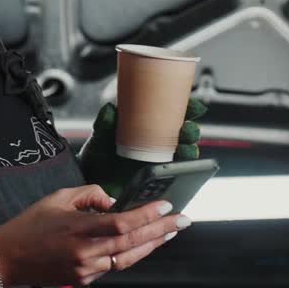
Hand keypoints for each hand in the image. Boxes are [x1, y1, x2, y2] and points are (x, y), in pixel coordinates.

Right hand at [0, 184, 189, 287]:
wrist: (7, 259)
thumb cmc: (31, 224)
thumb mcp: (58, 198)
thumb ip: (89, 195)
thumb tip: (115, 202)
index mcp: (77, 228)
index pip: (121, 224)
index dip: (147, 216)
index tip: (166, 206)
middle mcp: (85, 252)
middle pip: (132, 242)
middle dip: (161, 230)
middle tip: (184, 220)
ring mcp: (85, 269)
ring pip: (128, 258)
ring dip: (153, 244)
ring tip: (172, 232)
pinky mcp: (84, 280)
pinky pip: (114, 265)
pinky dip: (132, 253)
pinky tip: (146, 243)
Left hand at [77, 98, 206, 198]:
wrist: (93, 178)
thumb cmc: (100, 152)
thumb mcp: (101, 135)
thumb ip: (105, 123)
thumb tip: (109, 109)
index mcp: (151, 126)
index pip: (174, 114)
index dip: (189, 109)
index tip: (195, 107)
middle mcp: (160, 142)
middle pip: (185, 134)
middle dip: (191, 131)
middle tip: (188, 130)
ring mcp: (162, 161)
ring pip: (185, 155)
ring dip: (190, 151)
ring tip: (185, 149)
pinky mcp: (160, 179)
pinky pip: (176, 176)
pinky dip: (181, 173)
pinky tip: (180, 170)